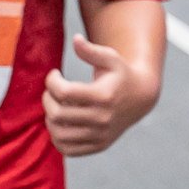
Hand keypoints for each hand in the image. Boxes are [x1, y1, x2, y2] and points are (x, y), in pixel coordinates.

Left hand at [44, 34, 153, 156]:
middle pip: (58, 114)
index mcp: (103, 96)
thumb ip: (91, 51)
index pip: (64, 92)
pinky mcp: (99, 145)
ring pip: (59, 134)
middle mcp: (102, 118)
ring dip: (50, 119)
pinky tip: (60, 123)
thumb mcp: (111, 58)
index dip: (51, 81)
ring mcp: (101, 135)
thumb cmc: (121, 74)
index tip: (54, 74)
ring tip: (55, 107)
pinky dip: (57, 138)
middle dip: (47, 99)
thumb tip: (76, 39)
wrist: (141, 97)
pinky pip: (68, 149)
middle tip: (51, 91)